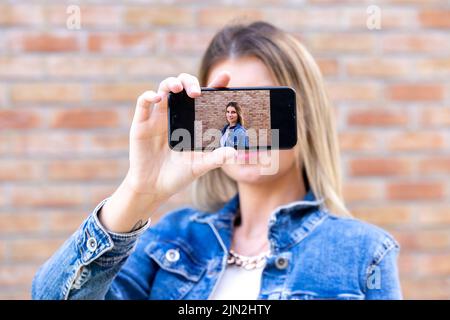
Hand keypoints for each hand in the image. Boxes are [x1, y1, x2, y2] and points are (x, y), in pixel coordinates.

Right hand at [99, 71, 235, 232]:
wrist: (154, 188)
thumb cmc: (178, 175)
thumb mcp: (200, 166)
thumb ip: (216, 158)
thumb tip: (235, 152)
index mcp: (191, 120)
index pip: (204, 97)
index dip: (214, 85)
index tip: (226, 77)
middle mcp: (176, 114)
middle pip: (182, 86)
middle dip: (190, 82)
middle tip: (197, 92)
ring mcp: (158, 117)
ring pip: (164, 89)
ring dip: (171, 83)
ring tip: (179, 88)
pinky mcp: (141, 123)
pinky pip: (143, 103)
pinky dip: (148, 96)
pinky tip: (157, 98)